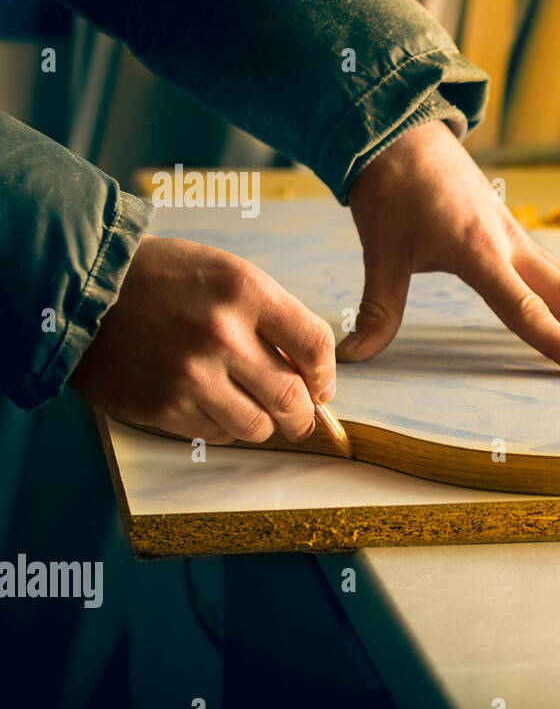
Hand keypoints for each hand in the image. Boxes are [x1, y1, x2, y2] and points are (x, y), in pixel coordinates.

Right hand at [72, 235, 336, 443]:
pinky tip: (215, 406)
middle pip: (292, 398)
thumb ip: (274, 319)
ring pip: (257, 427)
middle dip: (305, 415)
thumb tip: (314, 374)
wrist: (84, 289)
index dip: (326, 374)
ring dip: (267, 426)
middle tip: (302, 417)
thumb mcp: (228, 274)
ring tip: (259, 413)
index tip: (322, 385)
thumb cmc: (165, 279)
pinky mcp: (161, 406)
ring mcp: (189, 375)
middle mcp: (220, 335)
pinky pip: (215, 434)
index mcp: (245, 292)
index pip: (316, 346)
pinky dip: (225, 427)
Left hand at [339, 120, 559, 375]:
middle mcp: (509, 244)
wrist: (397, 130)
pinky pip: (554, 267)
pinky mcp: (509, 229)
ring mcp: (514, 235)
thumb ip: (377, 309)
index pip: (528, 311)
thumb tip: (352, 358)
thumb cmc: (390, 189)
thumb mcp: (380, 250)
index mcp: (480, 253)